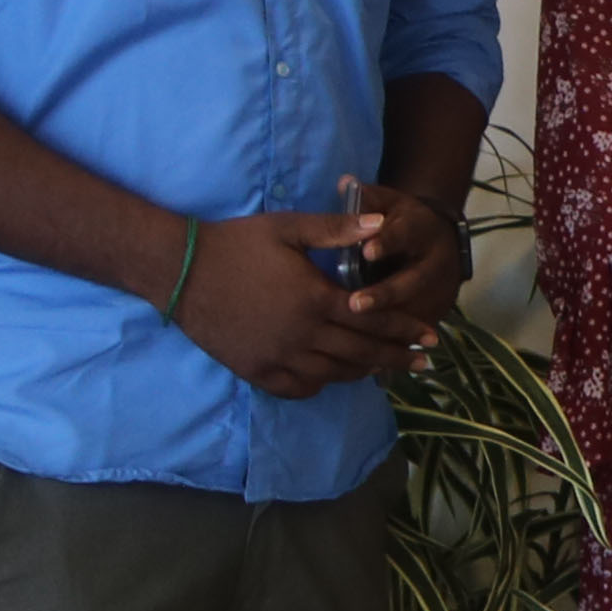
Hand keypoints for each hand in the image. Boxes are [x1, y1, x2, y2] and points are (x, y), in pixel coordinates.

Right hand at [171, 208, 430, 397]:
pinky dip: (320, 384)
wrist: (180, 270)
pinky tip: (332, 376)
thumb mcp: (288, 228)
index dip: (405, 329)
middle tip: (423, 362)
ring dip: (362, 372)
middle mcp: (301, 335)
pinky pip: (298, 387)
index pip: (374, 319)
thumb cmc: (236, 243)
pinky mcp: (254, 370)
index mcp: (316, 299)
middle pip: (361, 353)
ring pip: (333, 374)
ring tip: (383, 369)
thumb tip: (383, 223)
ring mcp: (277, 356)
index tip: (431, 337)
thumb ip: (337, 229)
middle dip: (396, 357)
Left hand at [325, 175, 470, 349]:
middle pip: (415, 280)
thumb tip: (344, 182)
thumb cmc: (397, 218)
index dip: (387, 242)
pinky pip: (417, 332)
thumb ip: (364, 196)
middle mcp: (437, 260)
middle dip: (386, 294)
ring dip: (392, 328)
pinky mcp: (438, 311)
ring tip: (361, 340)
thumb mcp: (386, 200)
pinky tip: (371, 359)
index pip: (406, 233)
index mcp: (421, 229)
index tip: (367, 251)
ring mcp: (441, 289)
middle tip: (354, 305)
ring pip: (419, 311)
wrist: (436, 236)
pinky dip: (396, 345)